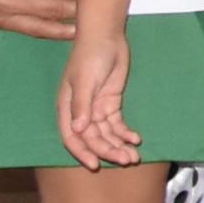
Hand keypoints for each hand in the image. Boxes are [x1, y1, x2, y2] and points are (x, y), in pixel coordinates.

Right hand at [58, 29, 137, 166]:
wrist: (105, 38)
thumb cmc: (89, 57)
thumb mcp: (84, 81)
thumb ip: (81, 105)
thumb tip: (78, 130)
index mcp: (67, 109)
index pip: (72, 138)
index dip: (82, 152)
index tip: (95, 165)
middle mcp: (80, 113)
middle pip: (93, 138)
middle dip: (108, 151)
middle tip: (126, 160)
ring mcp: (96, 109)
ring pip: (106, 134)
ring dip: (119, 145)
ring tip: (134, 156)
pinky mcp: (110, 103)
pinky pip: (117, 124)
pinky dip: (125, 133)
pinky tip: (136, 139)